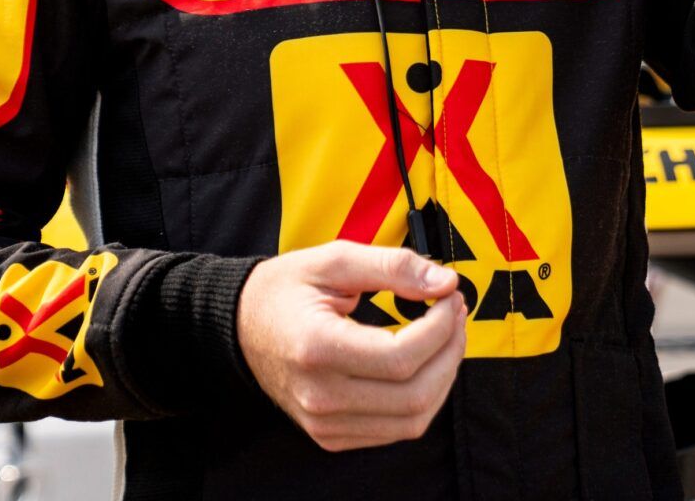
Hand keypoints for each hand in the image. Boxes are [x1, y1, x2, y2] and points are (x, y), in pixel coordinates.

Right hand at [236, 241, 465, 451]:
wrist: (240, 325)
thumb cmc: (285, 289)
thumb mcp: (334, 259)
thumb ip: (392, 267)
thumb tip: (446, 281)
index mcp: (316, 348)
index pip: (401, 357)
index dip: (441, 327)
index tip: (449, 296)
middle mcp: (319, 396)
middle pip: (414, 394)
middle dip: (450, 351)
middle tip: (454, 312)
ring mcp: (324, 422)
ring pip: (412, 420)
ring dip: (443, 377)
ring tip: (444, 335)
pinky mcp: (331, 435)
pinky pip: (395, 431)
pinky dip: (422, 398)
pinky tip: (422, 363)